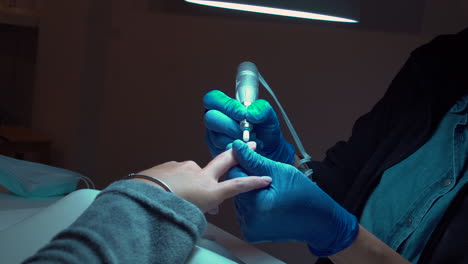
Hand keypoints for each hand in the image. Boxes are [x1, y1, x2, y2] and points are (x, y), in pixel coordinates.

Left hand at [136, 146, 271, 212]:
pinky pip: (177, 172)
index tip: (265, 178)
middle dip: (239, 153)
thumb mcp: (192, 218)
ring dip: (192, 180)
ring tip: (178, 194)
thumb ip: (203, 210)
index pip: (238, 186)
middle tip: (250, 143)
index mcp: (209, 192)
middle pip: (225, 161)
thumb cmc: (167, 211)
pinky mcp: (171, 164)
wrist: (142, 200)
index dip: (253, 182)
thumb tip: (208, 209)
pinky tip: (167, 187)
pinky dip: (176, 179)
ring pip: (194, 172)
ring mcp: (185, 168)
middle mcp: (200, 176)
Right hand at [204, 90, 294, 163]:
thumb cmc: (265, 131)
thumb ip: (262, 110)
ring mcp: (214, 137)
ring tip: (253, 140)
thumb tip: (249, 112)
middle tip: (249, 131)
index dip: (226, 106)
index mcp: (223, 106)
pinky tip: (249, 149)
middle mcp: (215, 120)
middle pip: (210, 118)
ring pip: (217, 137)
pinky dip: (238, 152)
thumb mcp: (269, 117)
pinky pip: (222, 152)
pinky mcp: (217, 153)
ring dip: (237, 140)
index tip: (243, 114)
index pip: (212, 99)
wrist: (269, 152)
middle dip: (231, 126)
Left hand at [229, 140, 358, 256]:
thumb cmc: (304, 196)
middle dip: (248, 179)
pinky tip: (267, 203)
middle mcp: (249, 219)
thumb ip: (253, 160)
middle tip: (269, 180)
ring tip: (270, 193)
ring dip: (250, 192)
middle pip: (236, 188)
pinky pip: (244, 211)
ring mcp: (249, 228)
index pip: (234, 174)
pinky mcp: (250, 233)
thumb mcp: (279, 171)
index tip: (254, 162)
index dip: (245, 164)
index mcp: (256, 203)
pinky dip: (252, 205)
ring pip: (240, 199)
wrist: (318, 221)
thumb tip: (237, 147)